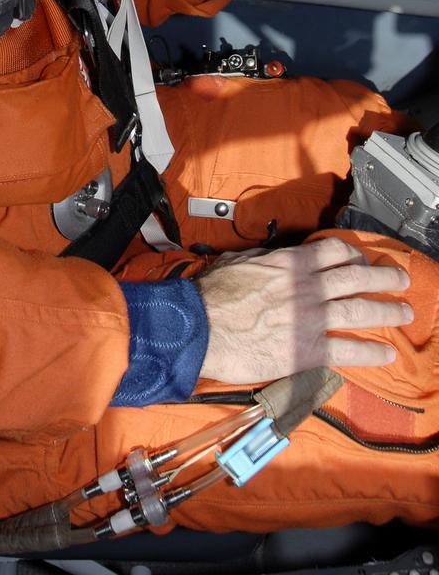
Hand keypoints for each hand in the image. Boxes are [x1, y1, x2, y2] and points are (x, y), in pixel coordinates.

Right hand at [196, 237, 412, 384]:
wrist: (200, 326)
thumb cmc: (212, 294)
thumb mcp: (239, 262)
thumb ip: (264, 260)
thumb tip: (272, 260)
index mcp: (290, 264)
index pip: (333, 251)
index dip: (353, 254)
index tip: (361, 259)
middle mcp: (307, 287)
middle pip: (356, 277)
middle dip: (383, 278)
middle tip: (400, 280)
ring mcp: (310, 318)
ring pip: (360, 310)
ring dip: (387, 310)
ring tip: (404, 312)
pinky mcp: (306, 350)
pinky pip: (347, 350)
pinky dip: (370, 352)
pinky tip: (386, 354)